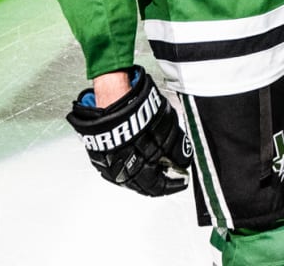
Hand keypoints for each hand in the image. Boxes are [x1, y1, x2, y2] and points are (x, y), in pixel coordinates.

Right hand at [65, 66, 189, 196]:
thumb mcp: (168, 128)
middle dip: (160, 179)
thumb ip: (177, 149)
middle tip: (171, 171)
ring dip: (145, 173)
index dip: (173, 184)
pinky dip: (131, 166)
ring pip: (130, 178)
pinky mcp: (100, 156)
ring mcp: (109, 164)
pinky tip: (139, 157)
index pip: (158, 187)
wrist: (112, 96)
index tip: (182, 180)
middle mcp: (122, 171)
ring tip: (157, 161)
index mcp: (138, 168)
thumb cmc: (139, 111)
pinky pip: (118, 167)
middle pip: (144, 186)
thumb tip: (183, 161)